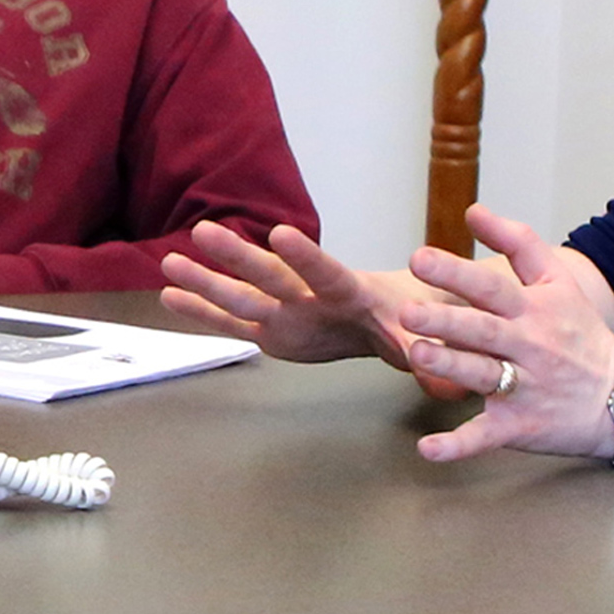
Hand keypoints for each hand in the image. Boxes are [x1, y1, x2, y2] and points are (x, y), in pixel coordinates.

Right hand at [160, 221, 449, 384]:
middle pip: (272, 275)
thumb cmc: (416, 320)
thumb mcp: (426, 338)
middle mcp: (310, 296)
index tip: (280, 235)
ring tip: (169, 261)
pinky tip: (170, 296)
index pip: (326, 272)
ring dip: (207, 280)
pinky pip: (232, 322)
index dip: (305, 257)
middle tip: (204, 232)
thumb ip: (427, 355)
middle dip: (239, 257)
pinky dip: (202, 311)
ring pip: (242, 295)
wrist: (398, 318)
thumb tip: (444, 381)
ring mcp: (286, 312)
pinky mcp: (272, 333)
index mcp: (351, 292)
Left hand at [402, 204, 613, 463]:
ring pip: (483, 376)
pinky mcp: (520, 427)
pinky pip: (485, 437)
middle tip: (407, 310)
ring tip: (416, 356)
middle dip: (446, 320)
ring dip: (449, 368)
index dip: (456, 272)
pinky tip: (427, 449)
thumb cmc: (580, 334)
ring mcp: (524, 388)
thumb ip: (517, 243)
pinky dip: (457, 446)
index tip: (419, 258)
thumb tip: (472, 210)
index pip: (491, 286)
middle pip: (483, 330)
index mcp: (534, 310)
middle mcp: (528, 347)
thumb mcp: (558, 282)